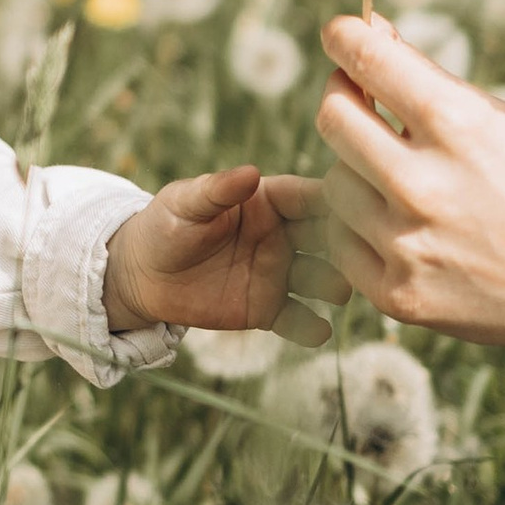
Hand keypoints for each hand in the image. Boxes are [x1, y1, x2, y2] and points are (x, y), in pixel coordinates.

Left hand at [104, 164, 339, 341]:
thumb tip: (251, 173)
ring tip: (339, 290)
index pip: (308, 196)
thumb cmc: (164, 225)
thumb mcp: (184, 203)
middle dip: (346, 243)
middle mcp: (283, 236)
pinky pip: (297, 321)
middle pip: (325, 238)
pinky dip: (311, 328)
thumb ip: (217, 190)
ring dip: (334, 284)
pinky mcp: (268, 309)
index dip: (333, 198)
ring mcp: (280, 274)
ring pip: (320, 279)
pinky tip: (319, 332)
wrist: (143, 275)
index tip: (358, 203)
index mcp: (267, 201)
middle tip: (362, 251)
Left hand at [314, 12, 504, 472]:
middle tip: (363, 103)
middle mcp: (425, 184)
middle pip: (334, 118)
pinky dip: (361, 227)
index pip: (368, 59)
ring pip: (333, 181)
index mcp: (460, 126)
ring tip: (402, 180)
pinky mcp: (397, 294)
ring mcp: (407, 244)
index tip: (340, 33)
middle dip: (345, 100)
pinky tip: (400, 226)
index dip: (345, 37)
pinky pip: (341, 240)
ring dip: (357, 171)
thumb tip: (368, 35)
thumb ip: (431, 85)